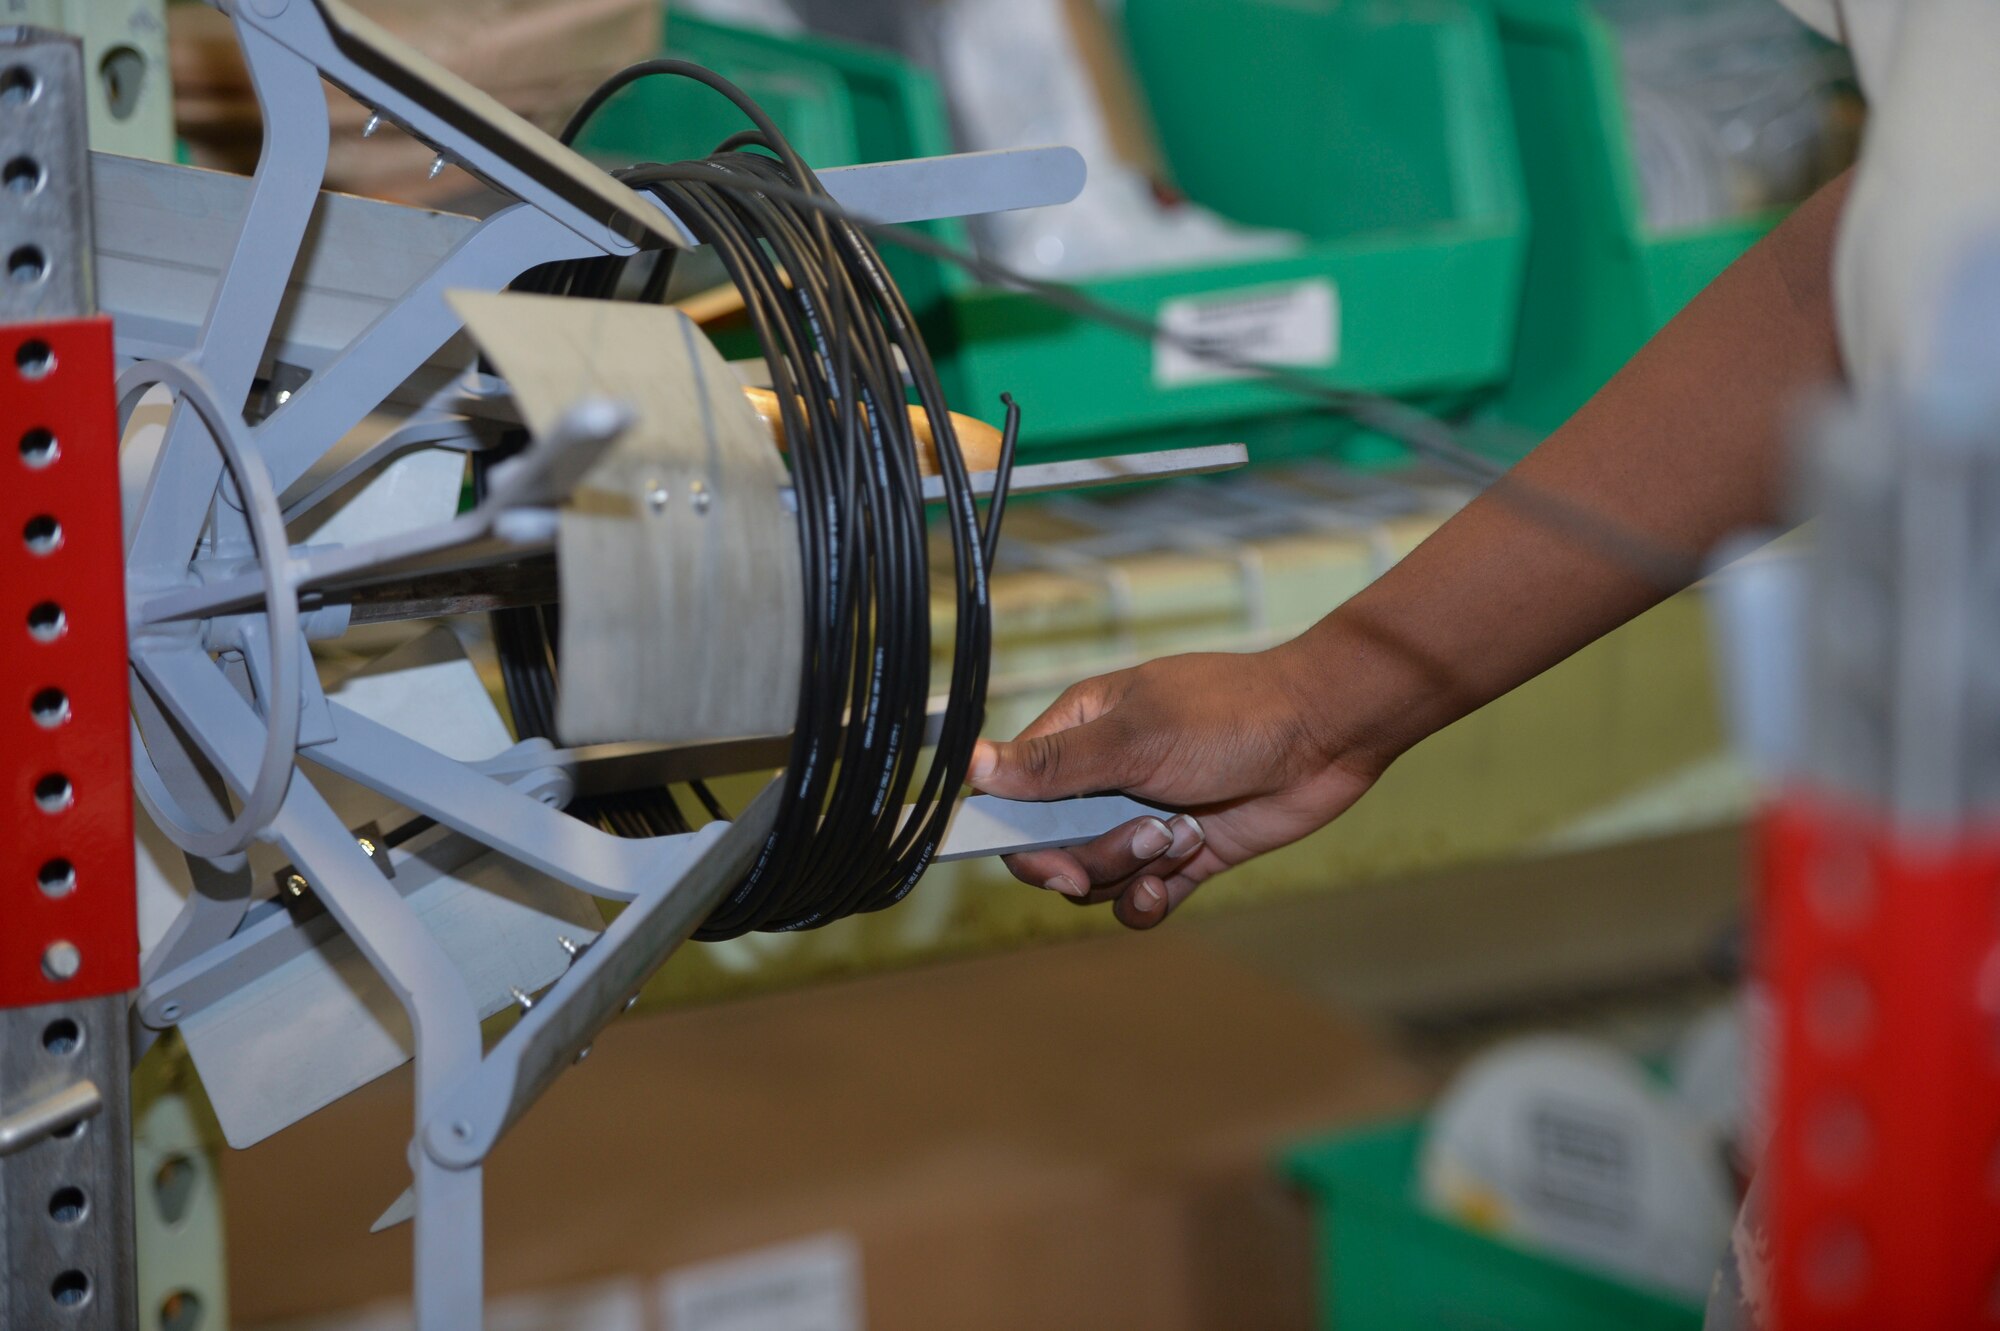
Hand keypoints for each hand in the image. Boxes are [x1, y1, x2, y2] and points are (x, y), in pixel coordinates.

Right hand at [968, 644, 1382, 928]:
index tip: (1051, 861)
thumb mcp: (1134, 737)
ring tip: (1180, 838)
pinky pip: (1139, 897)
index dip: (1018, 838)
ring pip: (1097, 877)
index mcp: (1079, 732)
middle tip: (1138, 842)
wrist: (1325, 732)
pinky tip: (1175, 876)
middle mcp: (1104, 777)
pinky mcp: (1183, 853)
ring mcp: (1143, 816)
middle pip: (1052, 848)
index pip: (1014, 796)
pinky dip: (1149, 899)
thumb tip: (971, 764)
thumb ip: (1053, 763)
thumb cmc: (1231, 715)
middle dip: (1088, 859)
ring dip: (1130, 871)